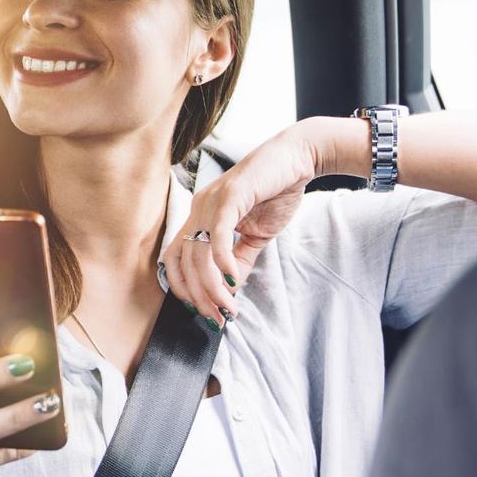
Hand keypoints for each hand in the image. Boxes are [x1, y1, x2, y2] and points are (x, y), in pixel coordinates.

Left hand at [162, 122, 324, 326]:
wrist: (299, 158)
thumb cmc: (276, 192)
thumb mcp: (256, 235)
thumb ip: (239, 260)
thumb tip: (228, 290)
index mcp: (200, 217)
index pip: (177, 259)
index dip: (185, 289)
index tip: (205, 310)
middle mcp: (199, 208)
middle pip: (183, 261)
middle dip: (198, 296)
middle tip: (218, 318)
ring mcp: (211, 201)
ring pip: (198, 253)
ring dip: (212, 287)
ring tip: (229, 307)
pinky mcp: (231, 195)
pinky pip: (218, 234)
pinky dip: (222, 261)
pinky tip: (233, 279)